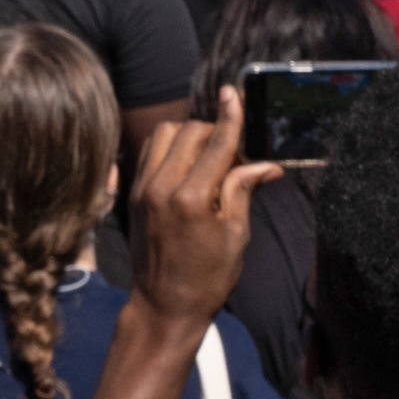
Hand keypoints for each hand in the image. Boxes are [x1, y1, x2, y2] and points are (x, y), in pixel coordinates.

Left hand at [126, 87, 279, 328]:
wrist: (162, 306)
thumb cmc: (207, 278)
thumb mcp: (236, 236)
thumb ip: (244, 191)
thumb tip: (266, 164)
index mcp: (191, 198)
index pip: (216, 143)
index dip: (230, 116)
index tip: (234, 93)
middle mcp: (161, 186)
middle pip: (190, 131)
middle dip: (216, 132)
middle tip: (237, 156)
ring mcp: (142, 188)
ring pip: (166, 135)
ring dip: (190, 136)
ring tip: (211, 159)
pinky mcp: (133, 192)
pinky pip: (150, 151)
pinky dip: (170, 147)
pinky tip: (188, 163)